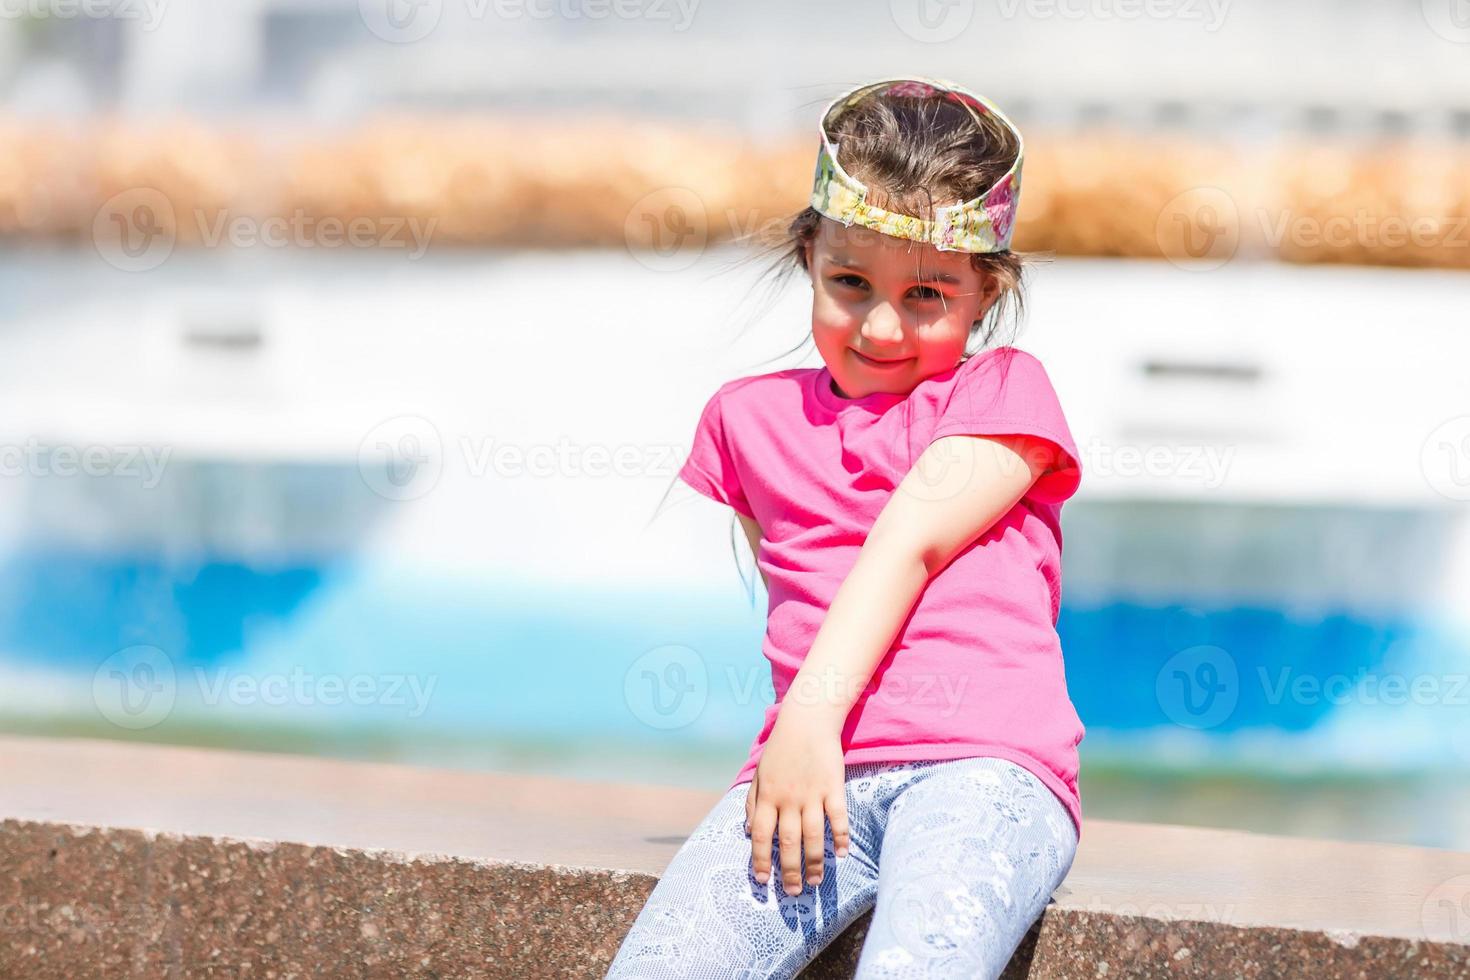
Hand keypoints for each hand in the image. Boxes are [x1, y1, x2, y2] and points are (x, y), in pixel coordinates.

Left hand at [744, 707, 850, 895]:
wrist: (807, 720)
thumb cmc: (780, 749)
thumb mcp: (759, 773)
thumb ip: (752, 803)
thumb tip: (749, 833)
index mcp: (767, 796)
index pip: (761, 835)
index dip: (761, 860)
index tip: (763, 880)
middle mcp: (788, 798)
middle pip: (788, 842)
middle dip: (789, 870)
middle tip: (793, 891)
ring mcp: (812, 794)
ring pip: (813, 836)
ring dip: (815, 862)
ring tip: (815, 881)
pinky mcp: (833, 787)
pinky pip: (838, 818)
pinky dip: (841, 838)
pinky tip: (842, 854)